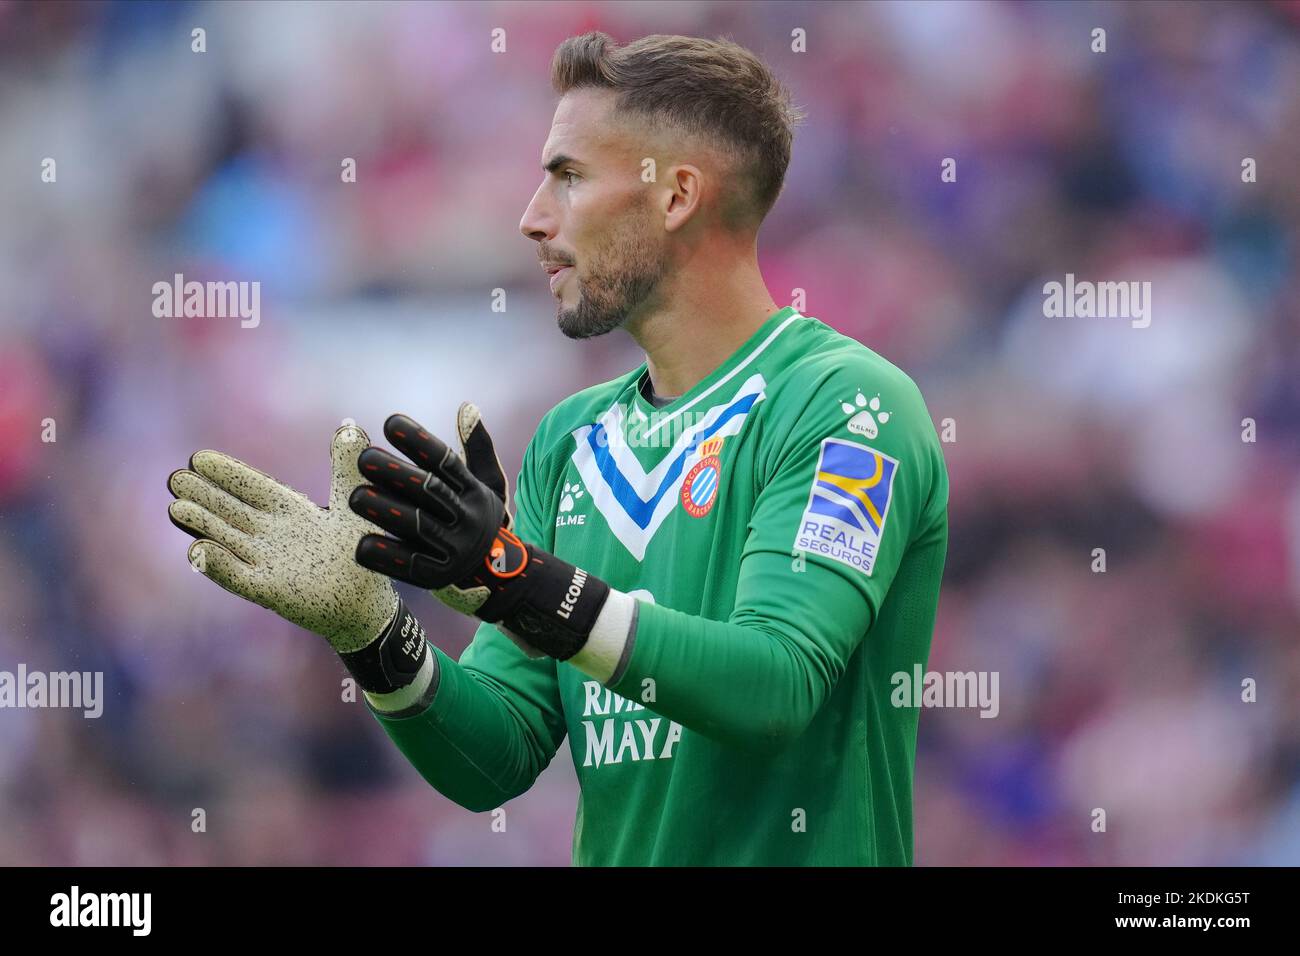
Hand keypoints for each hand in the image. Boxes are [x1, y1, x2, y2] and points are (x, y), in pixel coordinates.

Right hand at [167, 423, 398, 653]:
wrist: (369, 604)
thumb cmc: (361, 552)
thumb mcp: (354, 504)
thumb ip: (347, 467)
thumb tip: (349, 426)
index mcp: (290, 512)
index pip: (253, 488)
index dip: (227, 473)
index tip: (200, 457)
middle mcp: (272, 535)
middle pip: (231, 511)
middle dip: (204, 495)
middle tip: (176, 478)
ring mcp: (268, 563)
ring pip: (228, 539)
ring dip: (203, 525)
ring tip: (177, 507)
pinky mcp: (270, 592)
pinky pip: (238, 578)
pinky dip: (218, 566)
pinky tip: (197, 551)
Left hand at [349, 409, 609, 660]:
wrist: (501, 576)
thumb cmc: (480, 518)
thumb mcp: (488, 483)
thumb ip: (476, 446)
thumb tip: (467, 406)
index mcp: (474, 491)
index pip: (445, 460)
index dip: (419, 440)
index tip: (391, 422)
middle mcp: (467, 517)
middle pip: (429, 490)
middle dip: (395, 472)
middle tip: (364, 457)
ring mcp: (454, 549)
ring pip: (416, 525)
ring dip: (384, 510)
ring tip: (354, 496)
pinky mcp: (438, 577)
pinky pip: (409, 565)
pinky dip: (385, 555)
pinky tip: (362, 543)